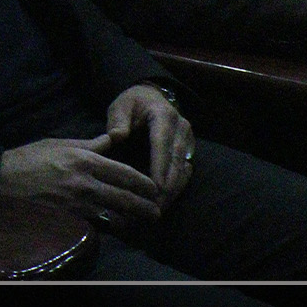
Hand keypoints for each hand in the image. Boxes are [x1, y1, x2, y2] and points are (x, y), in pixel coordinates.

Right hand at [0, 134, 161, 228]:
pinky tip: (116, 229)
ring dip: (129, 221)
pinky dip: (108, 227)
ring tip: (140, 224)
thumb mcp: (62, 143)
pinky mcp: (67, 218)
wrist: (2, 177)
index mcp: (85, 160)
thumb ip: (91, 144)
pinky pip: (95, 225)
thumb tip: (113, 139)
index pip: (124, 173)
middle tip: (156, 212)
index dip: (143, 183)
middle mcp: (85, 182)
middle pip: (124, 197)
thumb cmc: (32, 157)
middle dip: (144, 206)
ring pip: (113, 215)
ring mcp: (76, 203)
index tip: (154, 188)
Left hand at [104, 84, 194, 207]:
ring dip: (173, 189)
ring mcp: (188, 138)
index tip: (155, 187)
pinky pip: (185, 170)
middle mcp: (181, 127)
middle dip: (167, 184)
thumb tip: (117, 136)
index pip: (162, 143)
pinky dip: (176, 185)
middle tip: (155, 206)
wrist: (151, 98)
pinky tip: (166, 200)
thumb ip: (118, 120)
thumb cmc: (133, 104)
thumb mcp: (121, 106)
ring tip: (159, 207)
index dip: (159, 166)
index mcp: (164, 115)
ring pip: (183, 168)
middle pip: (176, 160)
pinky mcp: (189, 148)